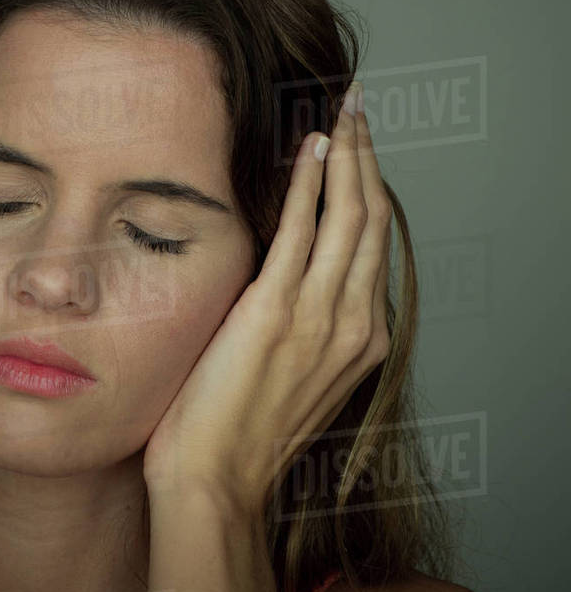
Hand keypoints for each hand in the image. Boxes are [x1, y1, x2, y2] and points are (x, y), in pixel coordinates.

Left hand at [142, 81, 392, 514]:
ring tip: (341, 113)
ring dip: (347, 155)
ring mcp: (320, 316)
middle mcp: (354, 323)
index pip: (375, 244)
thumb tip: (283, 270)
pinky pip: (303, 229)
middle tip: (358, 110)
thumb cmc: (239, 431)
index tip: (358, 149)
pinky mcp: (277, 310)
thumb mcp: (292, 371)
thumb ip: (302, 319)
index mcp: (363, 338)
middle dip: (368, 156)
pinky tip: (310, 147)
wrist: (215, 481)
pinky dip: (311, 181)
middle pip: (373, 218)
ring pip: (351, 215)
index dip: (370, 188)